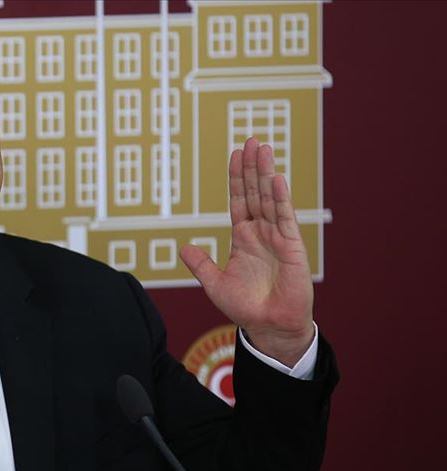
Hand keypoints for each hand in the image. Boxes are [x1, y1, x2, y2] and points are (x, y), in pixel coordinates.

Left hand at [180, 137, 313, 366]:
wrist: (268, 327)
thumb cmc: (245, 307)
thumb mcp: (214, 284)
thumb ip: (200, 265)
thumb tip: (182, 248)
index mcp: (242, 237)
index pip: (238, 200)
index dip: (236, 178)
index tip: (234, 154)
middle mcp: (260, 233)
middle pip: (254, 192)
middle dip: (251, 167)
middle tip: (251, 139)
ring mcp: (277, 237)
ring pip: (270, 199)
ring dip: (265, 173)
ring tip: (263, 148)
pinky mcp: (292, 247)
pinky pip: (285, 218)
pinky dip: (280, 198)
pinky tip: (276, 179)